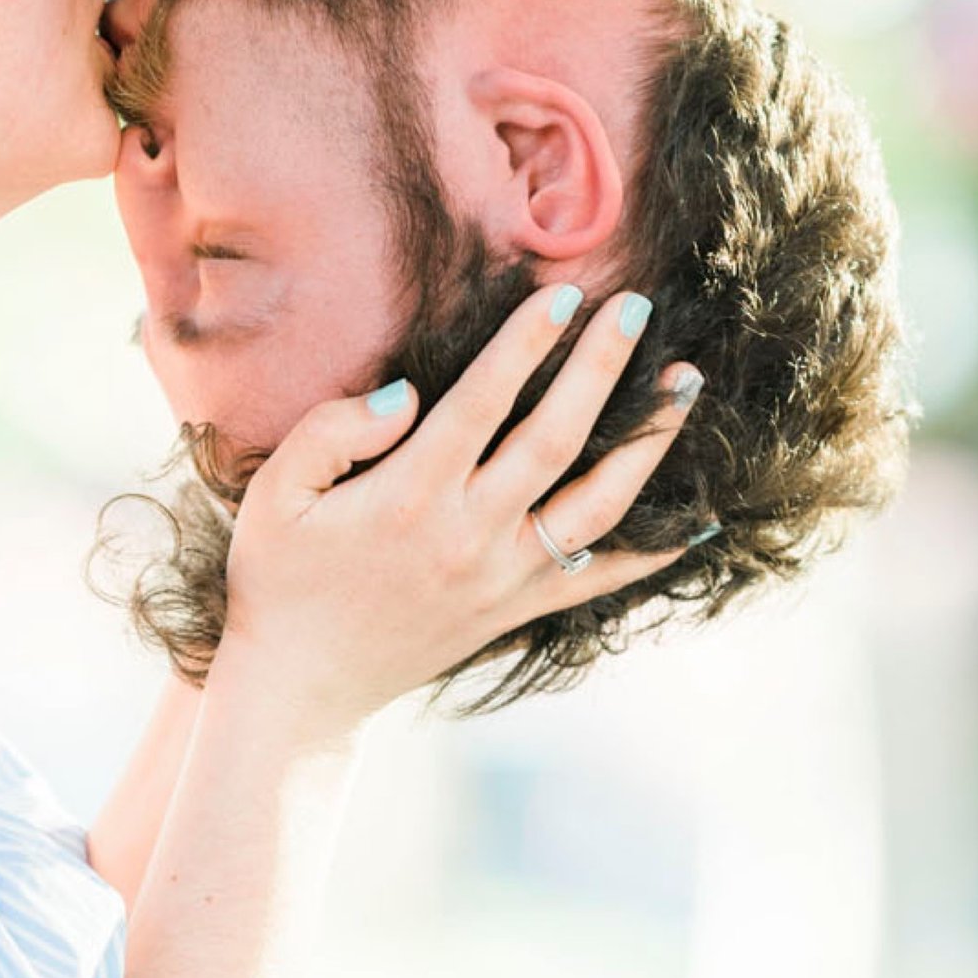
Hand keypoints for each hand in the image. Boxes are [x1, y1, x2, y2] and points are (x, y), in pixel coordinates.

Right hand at [214, 281, 696, 746]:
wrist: (300, 685)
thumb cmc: (280, 577)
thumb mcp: (275, 495)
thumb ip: (332, 432)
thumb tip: (406, 393)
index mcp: (407, 497)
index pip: (481, 403)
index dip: (525, 343)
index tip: (564, 293)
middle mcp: (467, 536)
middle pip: (553, 439)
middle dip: (599, 368)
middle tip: (636, 305)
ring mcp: (501, 579)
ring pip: (595, 505)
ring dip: (646, 442)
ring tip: (684, 383)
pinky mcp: (518, 610)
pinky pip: (599, 578)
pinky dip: (655, 552)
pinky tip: (702, 519)